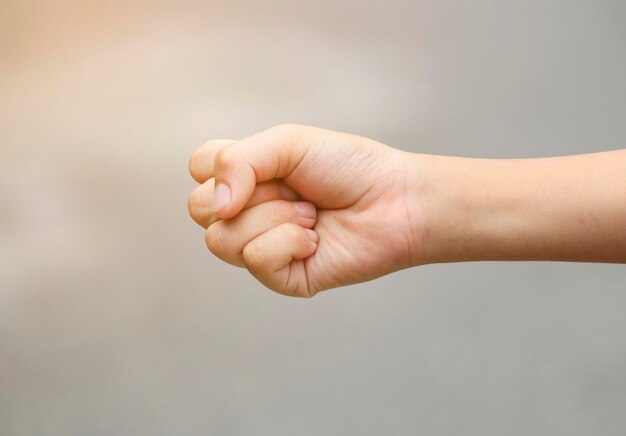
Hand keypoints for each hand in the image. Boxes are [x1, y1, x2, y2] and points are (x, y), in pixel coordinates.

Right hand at [188, 124, 426, 296]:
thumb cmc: (348, 168)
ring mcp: (261, 247)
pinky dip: (289, 242)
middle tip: (294, 192)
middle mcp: (246, 213)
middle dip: (250, 194)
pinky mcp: (280, 277)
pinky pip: (256, 260)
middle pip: (199, 209)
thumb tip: (216, 206)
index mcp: (245, 177)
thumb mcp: (289, 143)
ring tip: (311, 215)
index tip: (269, 163)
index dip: (225, 166)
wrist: (395, 201)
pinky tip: (315, 239)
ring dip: (274, 218)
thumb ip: (238, 161)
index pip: (198, 169)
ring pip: (222, 239)